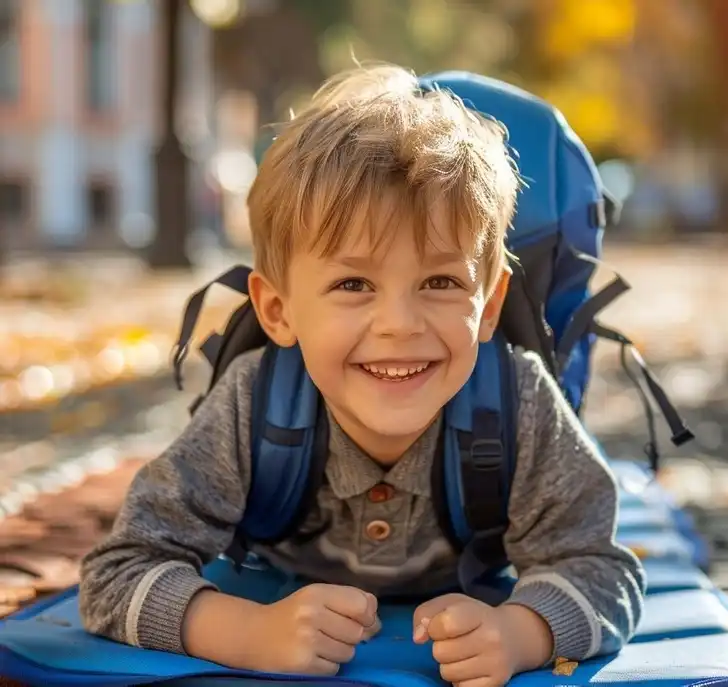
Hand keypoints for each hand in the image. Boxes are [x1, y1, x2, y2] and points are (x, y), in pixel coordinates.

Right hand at [253, 583, 380, 674]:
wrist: (254, 635)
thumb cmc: (291, 614)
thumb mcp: (316, 598)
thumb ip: (346, 600)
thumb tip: (375, 616)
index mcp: (317, 593)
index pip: (361, 604)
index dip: (369, 615)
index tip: (364, 621)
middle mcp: (312, 614)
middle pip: (358, 631)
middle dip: (353, 636)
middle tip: (336, 633)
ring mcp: (307, 640)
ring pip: (349, 652)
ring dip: (341, 651)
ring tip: (322, 644)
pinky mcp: (304, 663)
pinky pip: (335, 667)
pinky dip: (329, 665)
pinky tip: (314, 656)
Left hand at [413, 594, 552, 686]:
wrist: (514, 636)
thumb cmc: (474, 617)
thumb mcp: (450, 604)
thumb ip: (426, 614)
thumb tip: (418, 638)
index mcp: (478, 613)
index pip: (444, 625)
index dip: (434, 627)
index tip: (442, 625)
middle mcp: (491, 639)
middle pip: (441, 652)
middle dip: (441, 647)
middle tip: (455, 640)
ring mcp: (496, 664)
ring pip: (447, 673)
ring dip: (448, 664)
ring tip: (462, 654)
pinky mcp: (496, 684)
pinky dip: (460, 680)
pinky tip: (470, 667)